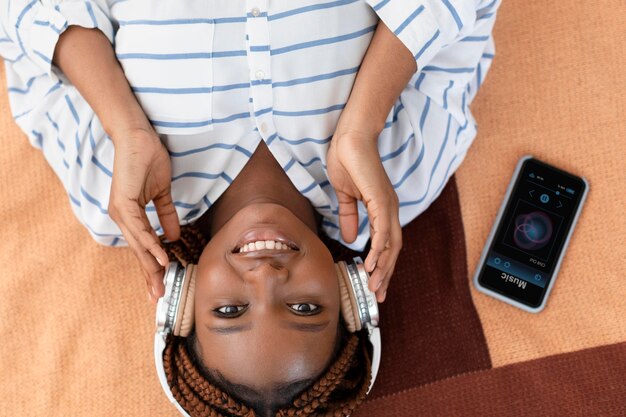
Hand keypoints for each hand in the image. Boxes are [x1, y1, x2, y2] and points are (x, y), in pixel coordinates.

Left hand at [108, 126, 179, 302]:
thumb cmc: (148, 160)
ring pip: (138, 245)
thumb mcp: (162, 192)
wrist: (137, 137)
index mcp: (131, 216)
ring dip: (150, 265)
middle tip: (158, 296)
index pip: (144, 246)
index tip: (161, 285)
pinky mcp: (124, 203)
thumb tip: (174, 235)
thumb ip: (166, 214)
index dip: (153, 266)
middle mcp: (123, 218)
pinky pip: (140, 229)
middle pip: (139, 252)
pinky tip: (160, 256)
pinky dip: (150, 244)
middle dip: (150, 275)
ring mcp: (122, 212)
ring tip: (159, 284)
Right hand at [327, 128, 401, 301]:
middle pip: (393, 250)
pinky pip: (382, 231)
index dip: (381, 265)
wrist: (350, 138)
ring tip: (375, 287)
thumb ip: (349, 217)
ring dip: (383, 268)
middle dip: (386, 274)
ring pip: (391, 244)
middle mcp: (390, 210)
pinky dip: (379, 250)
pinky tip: (373, 264)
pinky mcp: (381, 200)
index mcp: (382, 210)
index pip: (386, 244)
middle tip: (378, 295)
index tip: (374, 284)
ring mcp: (388, 205)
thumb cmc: (348, 161)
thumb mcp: (345, 197)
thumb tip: (349, 239)